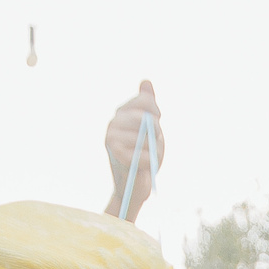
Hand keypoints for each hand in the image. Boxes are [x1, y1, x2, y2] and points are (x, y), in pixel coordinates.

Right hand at [102, 80, 162, 218]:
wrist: (132, 186)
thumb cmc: (143, 156)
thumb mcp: (149, 128)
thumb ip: (147, 105)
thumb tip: (146, 81)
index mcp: (121, 113)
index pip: (146, 102)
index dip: (157, 113)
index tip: (157, 122)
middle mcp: (113, 122)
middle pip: (147, 120)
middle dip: (157, 134)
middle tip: (153, 145)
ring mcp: (112, 137)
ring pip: (148, 138)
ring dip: (154, 151)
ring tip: (147, 159)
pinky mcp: (116, 154)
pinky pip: (144, 154)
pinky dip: (148, 162)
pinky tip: (143, 167)